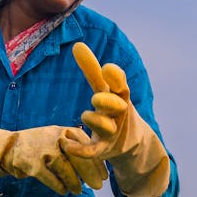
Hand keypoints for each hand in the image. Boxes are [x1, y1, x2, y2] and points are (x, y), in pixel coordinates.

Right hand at [0, 125, 106, 194]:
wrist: (10, 146)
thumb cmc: (41, 145)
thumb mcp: (59, 139)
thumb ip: (76, 148)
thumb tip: (97, 168)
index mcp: (66, 132)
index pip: (87, 147)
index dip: (97, 163)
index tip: (104, 176)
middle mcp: (56, 138)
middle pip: (79, 158)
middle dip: (90, 174)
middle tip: (98, 186)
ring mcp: (43, 150)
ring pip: (65, 169)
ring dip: (74, 182)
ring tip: (79, 190)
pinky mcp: (32, 164)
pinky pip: (50, 178)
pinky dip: (59, 186)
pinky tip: (64, 190)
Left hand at [62, 42, 170, 196]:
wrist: (131, 143)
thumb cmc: (113, 110)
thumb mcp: (105, 90)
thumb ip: (92, 70)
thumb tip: (77, 44)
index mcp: (120, 97)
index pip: (121, 85)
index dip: (115, 77)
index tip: (107, 68)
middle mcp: (118, 114)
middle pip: (116, 106)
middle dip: (107, 101)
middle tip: (95, 97)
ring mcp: (112, 133)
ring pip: (105, 127)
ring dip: (95, 120)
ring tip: (85, 115)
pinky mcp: (102, 150)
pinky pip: (91, 151)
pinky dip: (79, 149)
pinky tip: (66, 143)